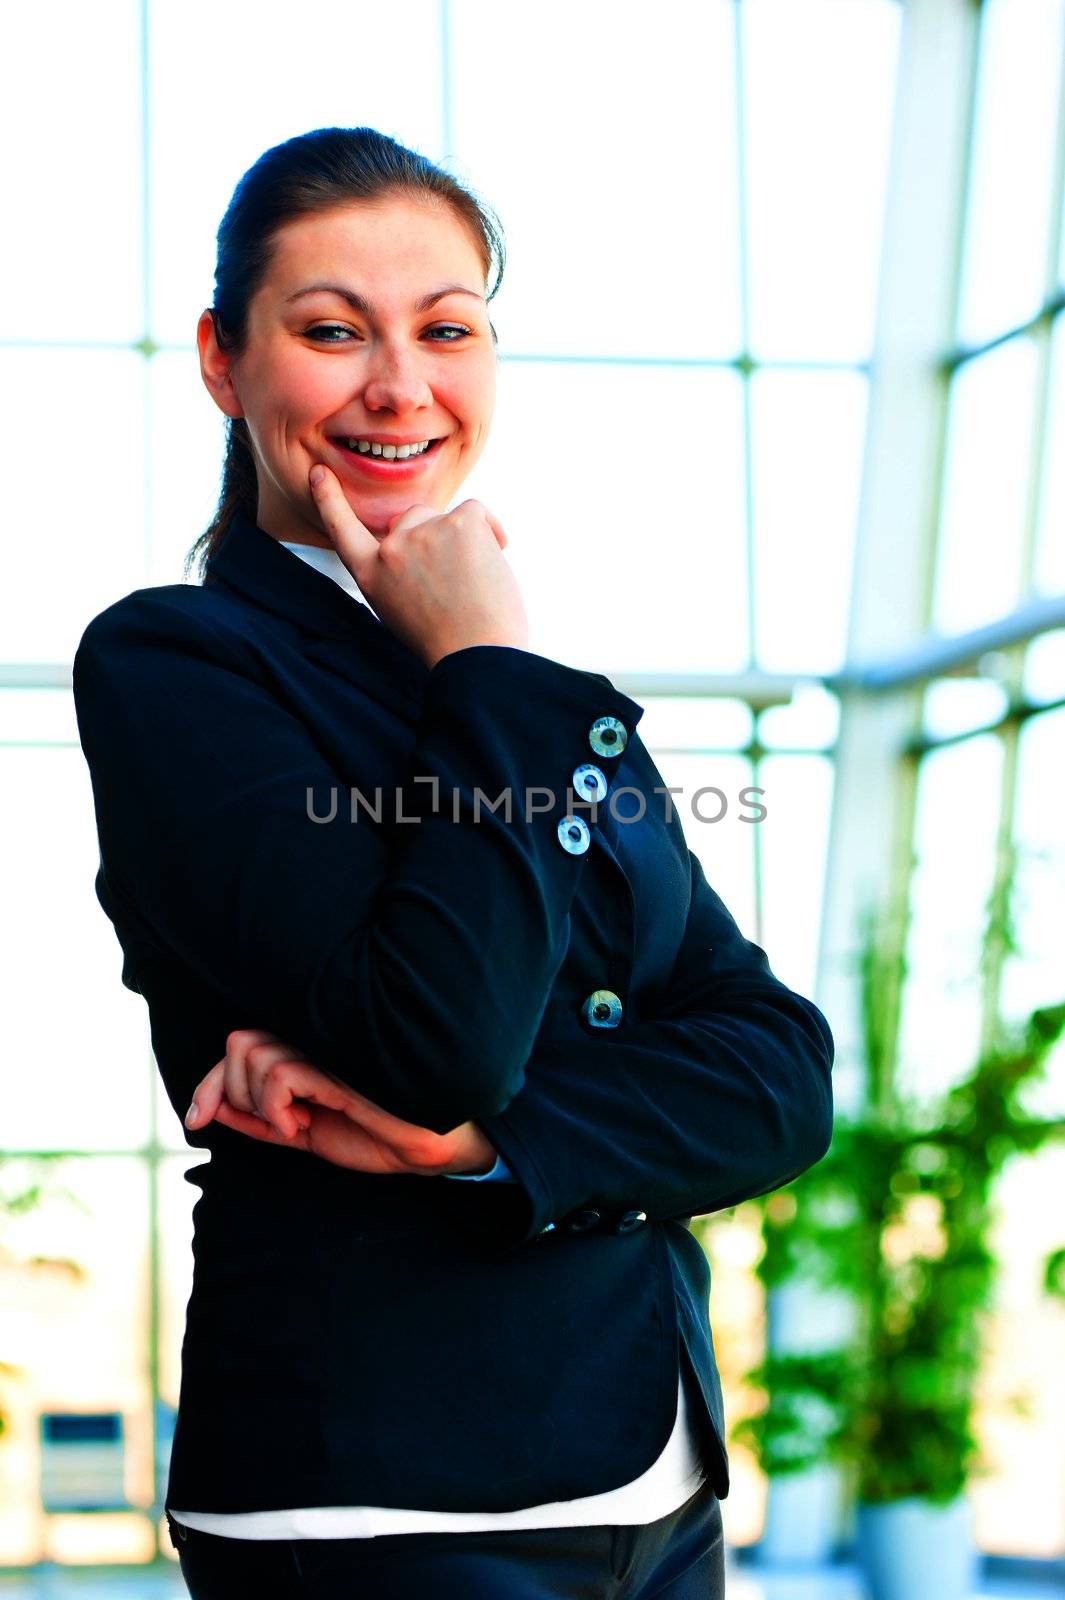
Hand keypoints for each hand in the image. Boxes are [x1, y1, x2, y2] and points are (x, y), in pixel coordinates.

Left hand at [184, 1028, 499, 1176]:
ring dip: (259, 1103)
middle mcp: (309, 1043)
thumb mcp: (298, 1131)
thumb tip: (207, 1110)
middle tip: (266, 1120)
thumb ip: (256, 1117)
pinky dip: (277, 1110)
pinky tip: (304, 1124)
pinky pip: (279, 1077)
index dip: (209, 1083)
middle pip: (237, 1043)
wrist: (418, 1146)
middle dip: (232, 1091)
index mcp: (301, 1053)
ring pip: (252, 1055)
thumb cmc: (367, 1135)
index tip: (197, 1119)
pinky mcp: (336, 1066)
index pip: (237, 1047)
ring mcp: (323, 1051)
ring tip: (293, 1122)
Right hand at [308, 465, 529, 669]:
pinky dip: (490, 531)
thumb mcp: (400, 609)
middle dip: (435, 538)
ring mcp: (425, 532)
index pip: (342, 530)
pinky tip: (494, 558)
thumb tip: (419, 534)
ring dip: (464, 542)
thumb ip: (398, 571)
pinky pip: (476, 511)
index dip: (329, 500)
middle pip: (413, 517)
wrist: (477, 655)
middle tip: (454, 584)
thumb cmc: (447, 641)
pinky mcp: (461, 522)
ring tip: (473, 584)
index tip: (318, 474)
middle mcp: (391, 550)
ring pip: (447, 518)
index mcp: (371, 576)